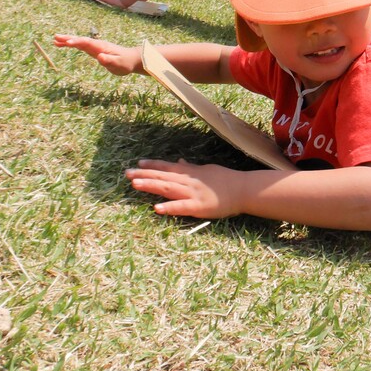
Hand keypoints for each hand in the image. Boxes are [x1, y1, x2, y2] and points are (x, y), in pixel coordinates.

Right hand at [52, 34, 139, 74]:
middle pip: (80, 40)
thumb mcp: (118, 64)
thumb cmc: (125, 63)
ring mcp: (95, 46)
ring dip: (67, 40)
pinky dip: (72, 44)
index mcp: (101, 47)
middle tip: (56, 37)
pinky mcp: (94, 50)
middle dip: (68, 38)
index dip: (77, 42)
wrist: (131, 59)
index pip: (87, 43)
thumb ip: (109, 61)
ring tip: (55, 40)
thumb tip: (99, 57)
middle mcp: (96, 44)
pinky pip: (81, 46)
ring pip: (79, 42)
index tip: (68, 42)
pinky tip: (64, 45)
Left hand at [126, 158, 243, 218]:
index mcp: (190, 173)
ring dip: (151, 186)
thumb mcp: (206, 170)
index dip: (152, 166)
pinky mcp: (199, 207)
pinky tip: (156, 208)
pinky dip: (168, 207)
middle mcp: (188, 181)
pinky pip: (180, 207)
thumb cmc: (225, 180)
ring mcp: (192, 193)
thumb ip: (190, 168)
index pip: (167, 167)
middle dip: (144, 175)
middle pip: (162, 177)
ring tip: (135, 184)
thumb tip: (179, 161)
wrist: (243, 189)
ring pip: (168, 189)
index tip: (137, 164)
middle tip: (126, 174)